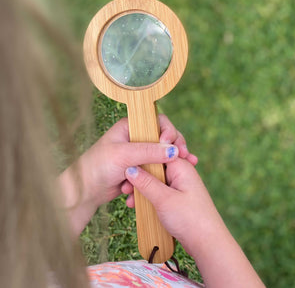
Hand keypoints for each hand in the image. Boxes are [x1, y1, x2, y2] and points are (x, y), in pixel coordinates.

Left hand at [58, 114, 196, 234]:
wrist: (86, 190)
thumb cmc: (98, 167)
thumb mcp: (123, 155)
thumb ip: (149, 152)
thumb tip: (174, 151)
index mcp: (131, 127)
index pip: (157, 122)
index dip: (169, 131)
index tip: (172, 145)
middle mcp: (136, 138)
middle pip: (164, 138)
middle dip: (176, 147)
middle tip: (187, 156)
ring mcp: (139, 154)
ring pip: (162, 154)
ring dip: (173, 161)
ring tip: (189, 165)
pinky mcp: (140, 168)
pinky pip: (157, 167)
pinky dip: (165, 172)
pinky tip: (173, 177)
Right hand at [125, 159, 264, 287]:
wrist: (207, 243)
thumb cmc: (189, 218)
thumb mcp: (164, 199)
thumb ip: (146, 182)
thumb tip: (130, 168)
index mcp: (180, 166)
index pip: (157, 152)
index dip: (141, 157)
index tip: (126, 167)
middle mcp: (180, 173)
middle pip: (154, 167)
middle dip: (139, 176)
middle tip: (125, 188)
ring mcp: (178, 185)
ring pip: (154, 181)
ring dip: (142, 189)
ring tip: (129, 200)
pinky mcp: (176, 197)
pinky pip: (158, 191)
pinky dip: (148, 196)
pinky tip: (137, 205)